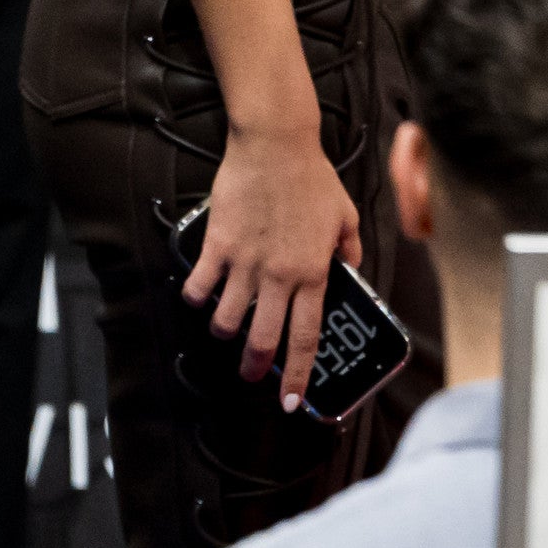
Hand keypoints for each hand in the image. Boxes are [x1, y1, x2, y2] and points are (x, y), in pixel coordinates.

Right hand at [190, 120, 360, 409]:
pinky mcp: (217, 247)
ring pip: (226, 320)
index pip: (306, 336)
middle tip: (251, 375)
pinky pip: (198, 287)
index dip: (297, 374)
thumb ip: (349, 247)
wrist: (276, 146)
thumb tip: (350, 267)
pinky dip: (196, 298)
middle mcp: (278, 275)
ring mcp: (245, 263)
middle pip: (263, 340)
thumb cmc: (312, 178)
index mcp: (313, 272)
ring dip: (224, 331)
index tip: (291, 401)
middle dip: (255, 368)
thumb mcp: (345, 214)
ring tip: (227, 327)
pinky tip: (202, 295)